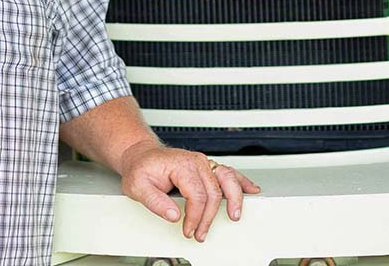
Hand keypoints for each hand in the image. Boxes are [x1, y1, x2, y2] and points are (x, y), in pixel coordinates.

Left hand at [118, 140, 259, 241]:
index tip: (188, 230)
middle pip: (214, 192)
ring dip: (234, 199)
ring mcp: (204, 163)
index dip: (195, 217)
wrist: (141, 156)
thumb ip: (156, 202)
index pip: (197, 195)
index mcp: (182, 165)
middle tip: (200, 232)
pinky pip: (228, 173)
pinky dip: (241, 182)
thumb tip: (174, 215)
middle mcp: (196, 162)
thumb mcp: (138, 186)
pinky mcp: (207, 167)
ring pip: (227, 180)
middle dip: (209, 217)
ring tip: (235, 214)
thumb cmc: (141, 168)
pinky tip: (250, 190)